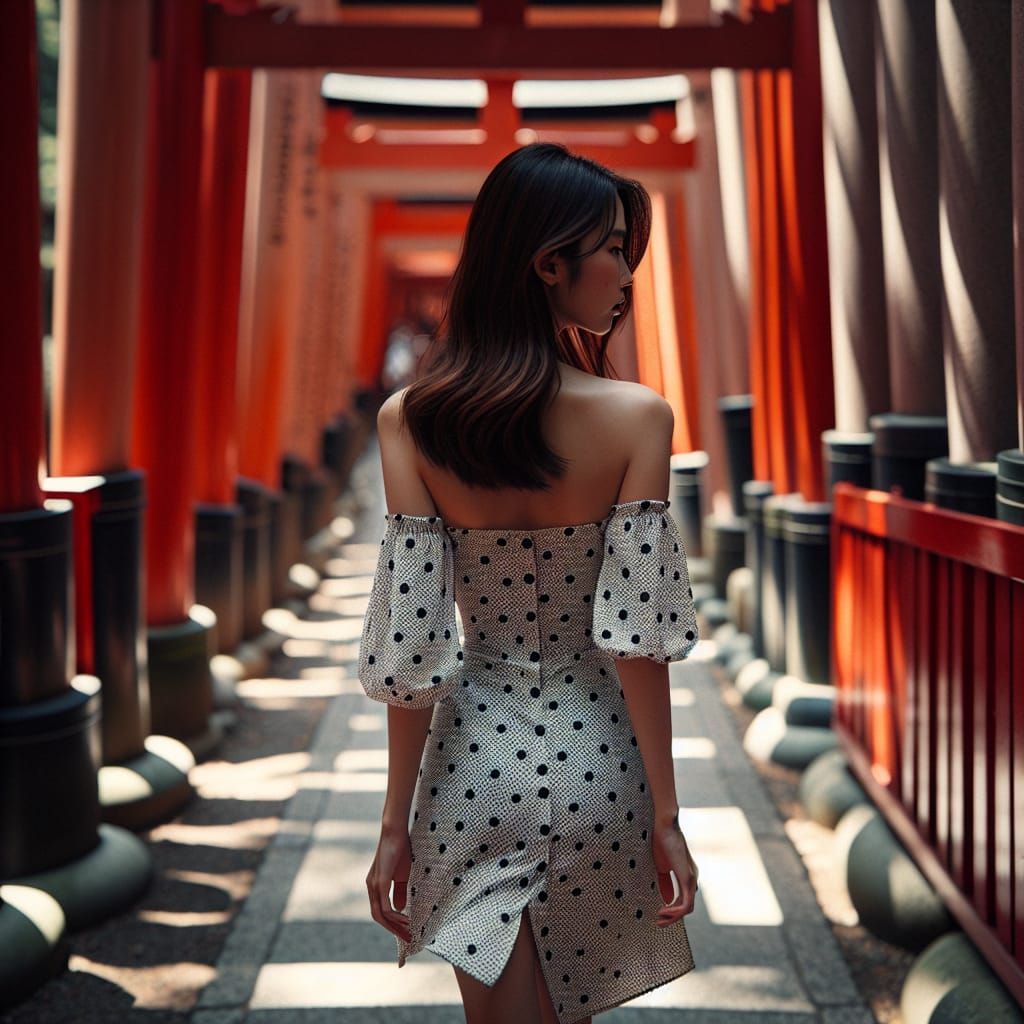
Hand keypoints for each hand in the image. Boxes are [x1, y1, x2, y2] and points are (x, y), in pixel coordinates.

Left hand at [366, 824, 412, 942]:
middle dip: (393, 930)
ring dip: (394, 926)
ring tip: (409, 932)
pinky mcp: (379, 882)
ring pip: (380, 914)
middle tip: (408, 939)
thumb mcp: (402, 875)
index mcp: (375, 885)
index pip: (380, 911)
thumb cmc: (400, 849)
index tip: (405, 932)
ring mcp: (374, 885)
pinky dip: (394, 916)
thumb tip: (399, 909)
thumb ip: (400, 892)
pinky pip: (384, 906)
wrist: (395, 831)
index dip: (392, 923)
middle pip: (378, 917)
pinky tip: (405, 919)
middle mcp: (371, 887)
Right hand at [652, 819, 698, 925]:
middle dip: (672, 917)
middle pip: (687, 907)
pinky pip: (686, 902)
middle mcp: (693, 878)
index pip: (684, 900)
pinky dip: (676, 911)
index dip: (672, 911)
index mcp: (687, 875)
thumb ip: (665, 884)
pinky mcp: (688, 877)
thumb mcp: (661, 868)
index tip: (658, 915)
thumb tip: (667, 901)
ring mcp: (692, 878)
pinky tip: (664, 911)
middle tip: (659, 923)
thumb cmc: (660, 842)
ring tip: (659, 918)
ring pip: (687, 907)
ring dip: (673, 916)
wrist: (662, 826)